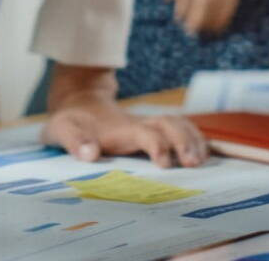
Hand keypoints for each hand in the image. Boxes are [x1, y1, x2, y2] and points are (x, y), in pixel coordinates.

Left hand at [40, 64, 208, 167]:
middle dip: (186, 141)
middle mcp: (141, 124)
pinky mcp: (153, 131)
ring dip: (194, 140)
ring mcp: (149, 126)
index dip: (157, 146)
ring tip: (203, 161)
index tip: (164, 164)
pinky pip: (181, 129)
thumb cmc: (72, 121)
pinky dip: (196, 139)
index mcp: (122, 128)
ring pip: (180, 124)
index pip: (146, 133)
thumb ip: (75, 141)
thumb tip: (90, 154)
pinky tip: (205, 155)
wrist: (79, 103)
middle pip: (171, 124)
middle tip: (193, 164)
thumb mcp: (63, 129)